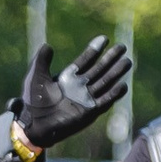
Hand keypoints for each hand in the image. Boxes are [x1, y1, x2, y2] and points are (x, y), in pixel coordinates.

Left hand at [16, 36, 132, 149]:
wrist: (34, 123)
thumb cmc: (33, 101)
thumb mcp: (36, 76)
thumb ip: (41, 60)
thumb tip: (47, 45)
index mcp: (68, 77)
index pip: (85, 60)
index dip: (94, 50)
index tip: (104, 38)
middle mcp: (79, 87)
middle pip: (99, 69)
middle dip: (110, 59)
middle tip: (122, 47)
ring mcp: (85, 99)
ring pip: (104, 82)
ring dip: (116, 73)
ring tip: (127, 61)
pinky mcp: (88, 112)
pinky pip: (104, 101)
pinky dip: (113, 94)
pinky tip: (123, 85)